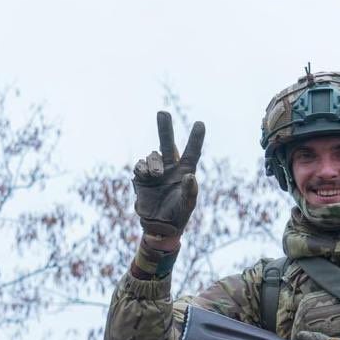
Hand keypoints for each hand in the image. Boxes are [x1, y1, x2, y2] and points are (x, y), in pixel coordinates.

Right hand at [132, 111, 205, 238]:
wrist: (159, 226)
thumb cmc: (178, 215)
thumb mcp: (188, 205)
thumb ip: (190, 191)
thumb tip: (189, 176)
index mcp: (185, 171)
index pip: (192, 151)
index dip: (195, 138)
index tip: (200, 123)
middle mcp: (170, 168)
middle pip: (167, 143)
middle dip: (164, 127)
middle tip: (162, 112)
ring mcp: (155, 172)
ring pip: (152, 156)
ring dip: (153, 163)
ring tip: (155, 175)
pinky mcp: (141, 178)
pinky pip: (139, 166)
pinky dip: (142, 169)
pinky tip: (145, 177)